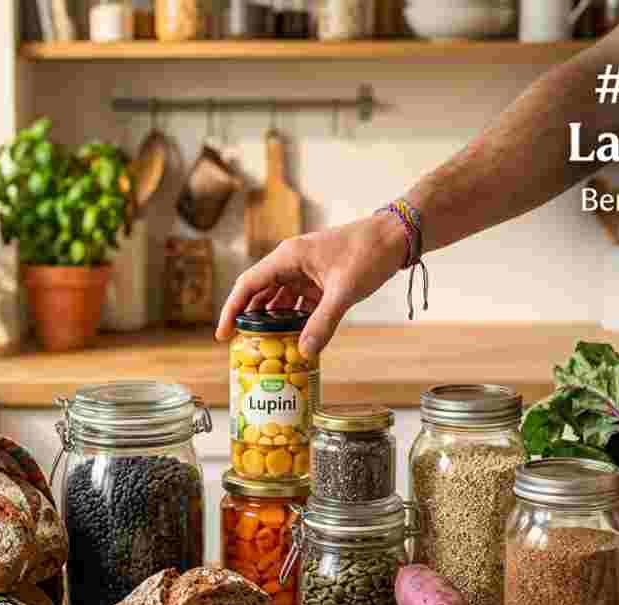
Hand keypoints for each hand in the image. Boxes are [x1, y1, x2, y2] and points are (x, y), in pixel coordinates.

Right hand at [216, 214, 407, 356]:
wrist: (395, 237)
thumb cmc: (368, 253)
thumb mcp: (344, 291)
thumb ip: (323, 322)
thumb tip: (303, 352)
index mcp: (287, 257)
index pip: (247, 284)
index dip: (231, 310)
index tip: (223, 335)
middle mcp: (290, 263)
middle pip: (259, 294)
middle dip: (250, 320)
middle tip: (243, 348)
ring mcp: (304, 271)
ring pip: (279, 300)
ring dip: (274, 323)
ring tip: (268, 349)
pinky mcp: (319, 280)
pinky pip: (298, 303)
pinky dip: (295, 320)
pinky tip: (295, 339)